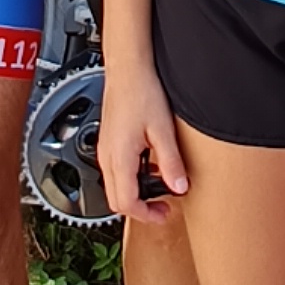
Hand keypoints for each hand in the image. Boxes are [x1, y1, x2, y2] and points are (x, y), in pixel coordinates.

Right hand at [100, 59, 187, 221]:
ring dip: (135, 193)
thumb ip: (170, 162)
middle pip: (116, 199)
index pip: (126, 202)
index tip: (164, 213)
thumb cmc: (142, 92)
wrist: (128, 69)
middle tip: (164, 207)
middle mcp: (107, 156)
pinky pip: (116, 170)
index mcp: (119, 157)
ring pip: (114, 186)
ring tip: (160, 187)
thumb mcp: (162, 130)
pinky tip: (150, 167)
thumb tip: (179, 187)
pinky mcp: (109, 142)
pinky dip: (132, 178)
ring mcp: (105, 149)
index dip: (146, 215)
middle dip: (140, 209)